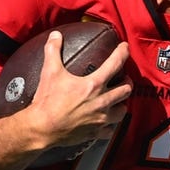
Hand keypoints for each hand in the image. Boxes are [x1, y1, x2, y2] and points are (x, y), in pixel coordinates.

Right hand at [21, 32, 131, 150]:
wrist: (42, 128)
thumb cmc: (47, 100)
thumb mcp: (50, 71)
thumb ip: (53, 51)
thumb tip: (56, 36)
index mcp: (94, 84)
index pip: (115, 63)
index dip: (123, 53)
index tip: (125, 48)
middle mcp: (102, 101)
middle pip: (126, 89)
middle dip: (127, 82)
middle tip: (123, 78)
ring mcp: (101, 119)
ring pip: (122, 110)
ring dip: (122, 104)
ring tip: (118, 100)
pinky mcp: (96, 133)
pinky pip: (110, 130)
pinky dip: (110, 125)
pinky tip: (106, 122)